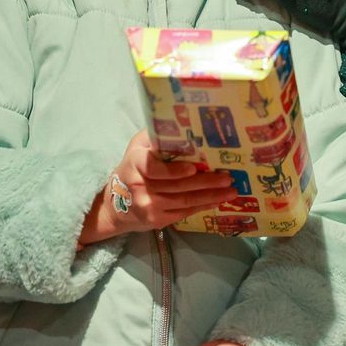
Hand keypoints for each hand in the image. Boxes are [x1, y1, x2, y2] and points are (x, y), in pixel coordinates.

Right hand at [78, 131, 237, 244]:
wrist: (115, 204)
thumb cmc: (132, 167)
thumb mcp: (138, 147)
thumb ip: (156, 137)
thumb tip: (185, 126)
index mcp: (135, 163)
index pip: (153, 168)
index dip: (174, 170)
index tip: (194, 169)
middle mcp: (140, 187)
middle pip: (177, 186)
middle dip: (206, 182)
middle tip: (227, 177)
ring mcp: (149, 206)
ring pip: (184, 201)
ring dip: (211, 196)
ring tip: (231, 190)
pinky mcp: (157, 220)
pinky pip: (184, 212)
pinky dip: (203, 206)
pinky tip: (217, 201)